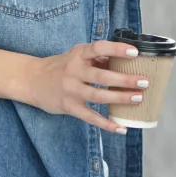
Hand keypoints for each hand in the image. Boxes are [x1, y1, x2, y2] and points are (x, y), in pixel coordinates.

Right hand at [26, 40, 149, 134]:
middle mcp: (74, 71)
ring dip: (120, 98)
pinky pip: (90, 117)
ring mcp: (71, 90)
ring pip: (98, 96)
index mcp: (79, 54)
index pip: (99, 48)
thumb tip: (125, 61)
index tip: (135, 52)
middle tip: (144, 82)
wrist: (31, 80)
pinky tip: (121, 128)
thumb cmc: (61, 66)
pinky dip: (106, 124)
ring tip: (138, 99)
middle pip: (102, 76)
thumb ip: (98, 58)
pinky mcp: (69, 106)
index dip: (117, 49)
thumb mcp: (77, 55)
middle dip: (125, 80)